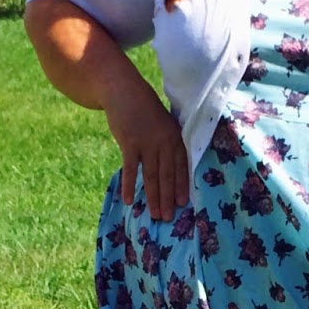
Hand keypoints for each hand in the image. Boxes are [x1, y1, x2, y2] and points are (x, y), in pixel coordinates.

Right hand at [104, 75, 190, 222]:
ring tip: (155, 215)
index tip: (183, 203)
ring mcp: (147, 142)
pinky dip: (129, 185)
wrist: (124, 91)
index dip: (182, 185)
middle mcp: (164, 141)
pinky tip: (129, 200)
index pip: (182, 166)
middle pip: (167, 174)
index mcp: (175, 137)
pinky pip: (130, 168)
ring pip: (152, 175)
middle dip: (168, 197)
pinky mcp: (129, 143)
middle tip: (169, 218)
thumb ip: (168, 142)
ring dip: (153, 197)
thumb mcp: (163, 124)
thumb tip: (171, 167)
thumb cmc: (144, 110)